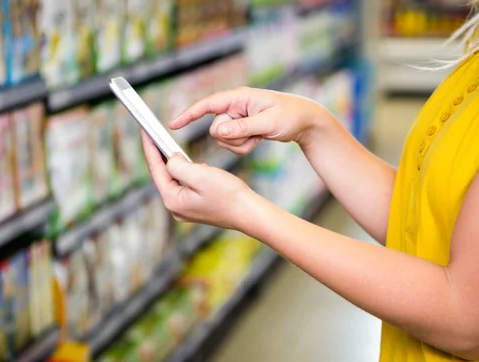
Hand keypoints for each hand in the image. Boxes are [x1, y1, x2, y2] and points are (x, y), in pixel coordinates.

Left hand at [141, 132, 257, 230]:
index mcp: (173, 200)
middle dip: (162, 156)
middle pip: (164, 176)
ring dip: (177, 165)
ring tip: (173, 149)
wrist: (249, 213)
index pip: (156, 170)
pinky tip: (194, 167)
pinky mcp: (195, 208)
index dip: (150, 148)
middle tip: (156, 136)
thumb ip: (178, 165)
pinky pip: (185, 186)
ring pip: (176, 180)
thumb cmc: (229, 195)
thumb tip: (171, 159)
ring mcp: (185, 210)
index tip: (145, 132)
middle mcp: (176, 208)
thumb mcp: (201, 174)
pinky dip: (188, 174)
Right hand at [168, 86, 326, 154]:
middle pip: (215, 130)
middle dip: (231, 138)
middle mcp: (235, 107)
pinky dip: (244, 147)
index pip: (207, 105)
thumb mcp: (267, 123)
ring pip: (223, 139)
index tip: (172, 125)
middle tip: (252, 136)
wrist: (306, 121)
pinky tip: (258, 140)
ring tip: (258, 138)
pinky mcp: (242, 129)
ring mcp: (238, 119)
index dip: (188, 115)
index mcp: (238, 98)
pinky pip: (232, 144)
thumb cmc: (290, 115)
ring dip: (239, 144)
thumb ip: (241, 127)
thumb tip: (217, 132)